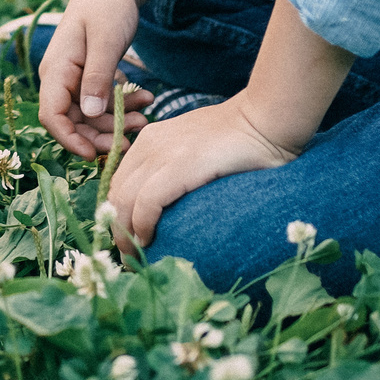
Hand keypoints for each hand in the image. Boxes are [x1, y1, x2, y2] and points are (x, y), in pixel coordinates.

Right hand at [37, 0, 150, 159]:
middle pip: (73, 121)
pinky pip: (102, 102)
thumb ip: (98, 77)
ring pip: (91, 116)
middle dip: (102, 135)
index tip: (95, 156)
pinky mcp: (90, 76)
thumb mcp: (107, 39)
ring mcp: (75, 78)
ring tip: (147, 117)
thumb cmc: (108, 5)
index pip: (51, 115)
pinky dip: (123, 105)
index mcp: (56, 69)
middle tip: (134, 137)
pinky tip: (147, 98)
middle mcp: (60, 78)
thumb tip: (90, 115)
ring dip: (117, 121)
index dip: (69, 139)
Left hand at [105, 96, 300, 253]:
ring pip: (123, 201)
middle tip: (128, 258)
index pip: (117, 182)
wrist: (264, 120)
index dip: (116, 214)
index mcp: (150, 140)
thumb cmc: (239, 140)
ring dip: (125, 234)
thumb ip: (176, 169)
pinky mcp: (179, 166)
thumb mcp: (194, 151)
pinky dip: (142, 226)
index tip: (126, 240)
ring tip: (135, 259)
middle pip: (115, 193)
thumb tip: (167, 208)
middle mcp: (149, 144)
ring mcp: (162, 152)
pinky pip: (146, 203)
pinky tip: (149, 240)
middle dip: (116, 228)